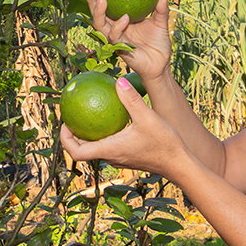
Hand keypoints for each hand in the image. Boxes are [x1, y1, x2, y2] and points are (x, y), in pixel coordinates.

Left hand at [60, 74, 189, 176]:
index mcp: (109, 150)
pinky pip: (108, 146)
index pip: (76, 152)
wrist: (180, 164)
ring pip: (95, 149)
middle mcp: (111, 158)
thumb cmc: (164, 143)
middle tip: (72, 116)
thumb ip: (131, 99)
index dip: (65, 139)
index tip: (65, 123)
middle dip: (73, 135)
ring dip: (88, 136)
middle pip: (82, 151)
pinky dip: (103, 135)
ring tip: (88, 115)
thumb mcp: (147, 117)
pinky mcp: (128, 157)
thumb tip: (116, 81)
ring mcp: (119, 159)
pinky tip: (112, 119)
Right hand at [88, 0, 171, 84]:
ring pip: (100, 26)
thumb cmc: (159, 43)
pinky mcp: (119, 49)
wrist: (161, 63)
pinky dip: (118, 26)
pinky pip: (115, 37)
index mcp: (121, 20)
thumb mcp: (160, 22)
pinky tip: (125, 18)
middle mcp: (115, 29)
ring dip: (100, 13)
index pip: (107, 7)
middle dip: (92, 2)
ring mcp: (116, 39)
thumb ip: (160, 9)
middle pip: (98, 15)